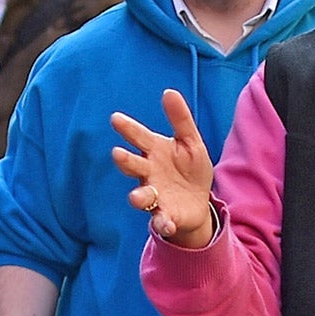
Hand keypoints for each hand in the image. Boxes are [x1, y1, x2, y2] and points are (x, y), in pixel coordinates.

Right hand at [109, 90, 215, 247]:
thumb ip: (180, 119)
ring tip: (137, 198)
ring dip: (139, 197)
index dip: (128, 129)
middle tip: (117, 154)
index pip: (139, 137)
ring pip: (142, 196)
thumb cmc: (189, 167)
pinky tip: (167, 223)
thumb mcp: (190, 142)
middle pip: (133, 165)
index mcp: (154, 151)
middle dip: (125, 161)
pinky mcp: (165, 215)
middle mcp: (148, 172)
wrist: (199, 201)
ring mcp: (155, 195)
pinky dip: (162, 223)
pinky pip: (161, 220)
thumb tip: (169, 91)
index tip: (116, 118)